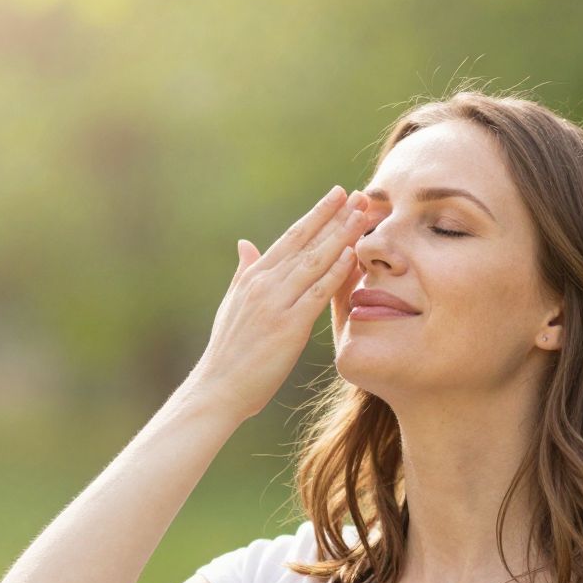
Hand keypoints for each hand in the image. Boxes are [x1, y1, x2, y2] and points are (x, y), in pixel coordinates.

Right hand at [193, 185, 369, 423]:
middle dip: (335, 216)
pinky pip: (316, 293)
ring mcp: (276, 304)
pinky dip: (335, 272)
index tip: (337, 195)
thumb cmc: (228, 353)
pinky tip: (352, 255)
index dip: (316, 214)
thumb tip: (245, 244)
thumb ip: (243, 272)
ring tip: (363, 215)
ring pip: (315, 261)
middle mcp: (264, 284)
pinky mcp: (288, 327)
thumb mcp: (233, 305)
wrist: (218, 388)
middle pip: (306, 242)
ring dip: (342, 236)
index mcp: (253, 277)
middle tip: (359, 195)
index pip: (291, 237)